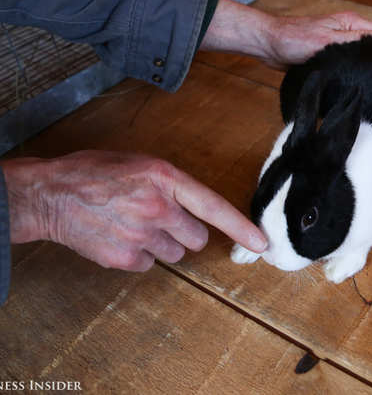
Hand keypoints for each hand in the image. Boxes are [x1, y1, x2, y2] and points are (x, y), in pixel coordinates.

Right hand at [1, 151, 266, 271]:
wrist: (51, 195)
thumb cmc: (95, 173)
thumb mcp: (141, 164)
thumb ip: (171, 185)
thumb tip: (196, 208)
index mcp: (165, 178)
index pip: (214, 207)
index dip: (242, 228)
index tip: (262, 244)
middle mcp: (158, 208)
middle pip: (198, 239)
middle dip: (186, 233)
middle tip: (161, 220)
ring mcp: (141, 235)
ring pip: (176, 253)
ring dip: (163, 244)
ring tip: (134, 226)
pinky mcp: (124, 258)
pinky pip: (150, 264)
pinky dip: (139, 255)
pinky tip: (120, 238)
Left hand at [200, 0, 371, 68]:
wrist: (268, 43)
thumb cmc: (292, 40)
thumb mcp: (325, 42)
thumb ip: (353, 43)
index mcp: (352, 24)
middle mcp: (350, 30)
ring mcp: (341, 41)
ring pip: (370, 52)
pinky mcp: (332, 53)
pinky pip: (356, 60)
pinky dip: (367, 68)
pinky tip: (369, 81)